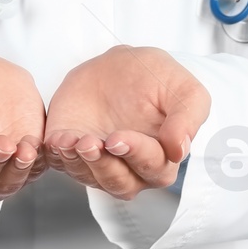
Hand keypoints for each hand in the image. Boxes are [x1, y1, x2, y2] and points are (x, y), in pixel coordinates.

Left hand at [43, 45, 210, 199]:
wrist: (116, 65)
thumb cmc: (155, 78)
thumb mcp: (182, 88)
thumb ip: (188, 117)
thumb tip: (180, 150)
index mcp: (162, 158)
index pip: (153, 169)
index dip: (137, 155)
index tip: (120, 138)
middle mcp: (130, 169)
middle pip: (120, 184)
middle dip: (106, 165)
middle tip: (97, 142)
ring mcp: (98, 163)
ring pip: (90, 178)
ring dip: (81, 162)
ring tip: (74, 141)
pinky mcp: (71, 152)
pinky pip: (63, 164)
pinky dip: (59, 155)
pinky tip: (59, 140)